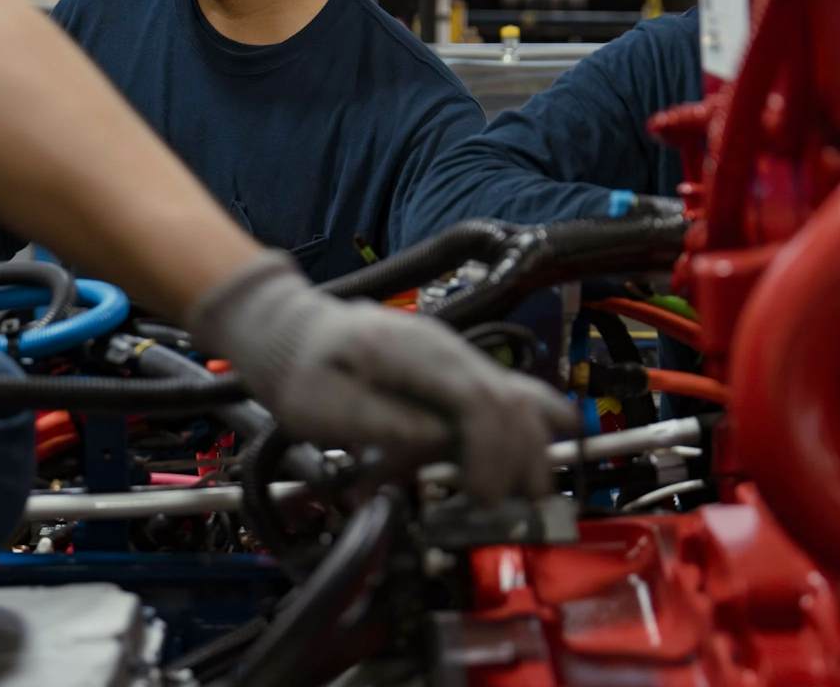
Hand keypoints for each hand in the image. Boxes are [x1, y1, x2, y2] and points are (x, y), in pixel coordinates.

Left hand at [189, 252, 576, 503]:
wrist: (287, 330)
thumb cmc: (298, 371)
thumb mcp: (317, 404)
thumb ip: (375, 419)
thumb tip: (435, 440)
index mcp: (407, 353)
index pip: (476, 398)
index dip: (490, 452)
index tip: (481, 496)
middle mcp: (440, 347)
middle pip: (504, 398)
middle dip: (516, 458)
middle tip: (505, 508)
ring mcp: (449, 354)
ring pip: (512, 392)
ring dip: (527, 445)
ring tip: (526, 493)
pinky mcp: (449, 368)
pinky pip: (501, 389)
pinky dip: (527, 418)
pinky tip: (552, 437)